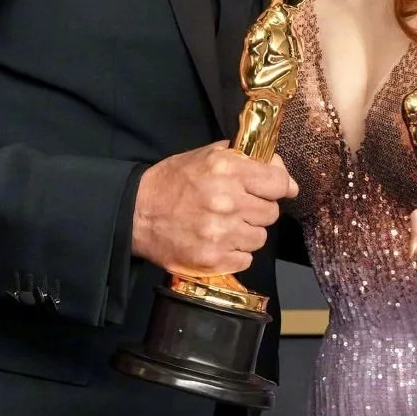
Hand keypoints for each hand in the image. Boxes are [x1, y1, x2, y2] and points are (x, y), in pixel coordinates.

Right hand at [133, 143, 297, 276]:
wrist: (136, 214)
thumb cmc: (172, 183)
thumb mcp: (204, 156)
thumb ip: (243, 158)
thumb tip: (280, 169)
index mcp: (227, 170)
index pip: (278, 181)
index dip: (280, 185)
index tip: (277, 189)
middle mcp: (227, 200)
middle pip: (271, 212)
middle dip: (258, 209)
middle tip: (238, 207)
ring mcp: (221, 233)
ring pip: (260, 238)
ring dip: (246, 233)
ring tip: (224, 225)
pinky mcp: (214, 259)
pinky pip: (245, 259)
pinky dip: (235, 253)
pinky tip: (217, 242)